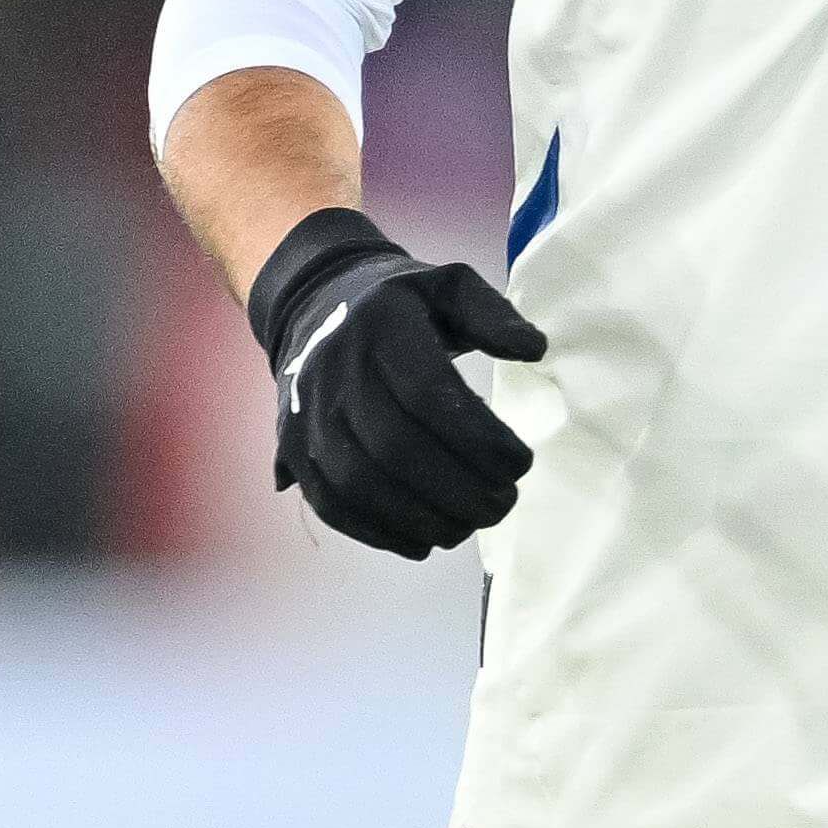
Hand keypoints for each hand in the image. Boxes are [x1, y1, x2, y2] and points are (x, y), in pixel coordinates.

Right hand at [246, 207, 546, 558]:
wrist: (313, 304)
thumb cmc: (398, 304)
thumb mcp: (448, 286)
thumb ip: (493, 314)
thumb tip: (533, 350)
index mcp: (380, 327)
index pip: (428, 394)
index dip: (478, 439)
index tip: (521, 463)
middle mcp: (335, 371)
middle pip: (394, 447)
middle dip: (457, 489)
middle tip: (503, 505)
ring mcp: (307, 414)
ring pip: (359, 483)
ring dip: (421, 518)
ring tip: (469, 526)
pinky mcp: (293, 450)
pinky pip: (331, 504)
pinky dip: (379, 532)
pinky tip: (423, 541)